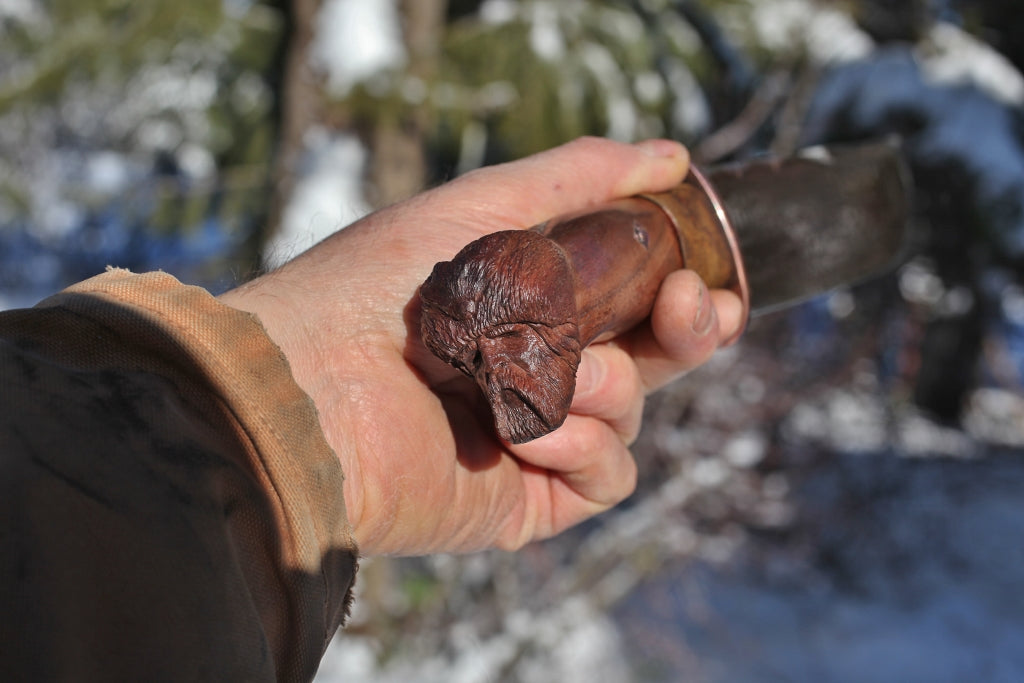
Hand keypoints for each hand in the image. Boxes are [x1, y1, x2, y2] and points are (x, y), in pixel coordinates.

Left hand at [220, 137, 742, 555]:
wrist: (311, 388)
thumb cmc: (383, 288)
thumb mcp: (481, 206)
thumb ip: (575, 177)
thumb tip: (671, 157)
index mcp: (525, 312)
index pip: (626, 303)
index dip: (678, 290)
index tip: (708, 274)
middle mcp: (533, 376)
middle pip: (647, 361)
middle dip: (686, 332)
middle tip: (697, 309)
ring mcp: (531, 440)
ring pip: (629, 413)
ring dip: (608, 387)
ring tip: (551, 377)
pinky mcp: (527, 500)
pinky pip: (609, 475)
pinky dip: (587, 447)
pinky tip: (537, 434)